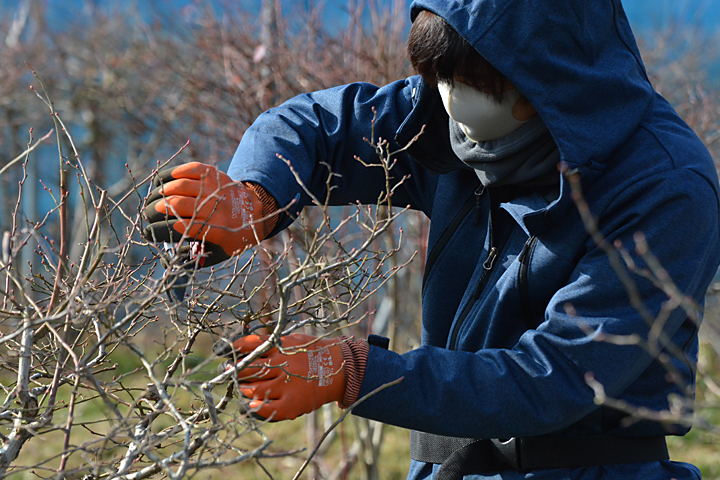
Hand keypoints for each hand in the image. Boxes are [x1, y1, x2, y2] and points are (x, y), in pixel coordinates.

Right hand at [143, 162, 263, 265]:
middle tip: (148, 214)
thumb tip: (170, 261)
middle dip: (156, 210)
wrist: (255, 212)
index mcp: (214, 229)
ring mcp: (214, 187)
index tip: (148, 232)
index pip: (179, 227)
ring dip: (161, 192)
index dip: (159, 230)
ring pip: (180, 185)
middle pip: (176, 204)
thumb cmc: (231, 236)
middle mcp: (214, 207)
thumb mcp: (218, 253)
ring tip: (153, 199)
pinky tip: (163, 181)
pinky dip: (172, 173)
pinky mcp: (213, 174)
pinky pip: (190, 169)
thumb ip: (195, 258)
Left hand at [227, 334, 345, 420]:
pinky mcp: (291, 404)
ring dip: (244, 388)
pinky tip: (252, 404)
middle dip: (235, 370)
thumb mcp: (295, 339)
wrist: (338, 370)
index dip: (238, 347)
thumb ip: (275, 341)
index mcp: (282, 349)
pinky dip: (256, 407)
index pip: (252, 345)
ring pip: (254, 389)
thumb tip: (250, 341)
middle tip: (228, 370)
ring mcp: (285, 386)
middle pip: (249, 369)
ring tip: (242, 386)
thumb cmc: (314, 353)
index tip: (229, 349)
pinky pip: (267, 408)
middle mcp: (281, 366)